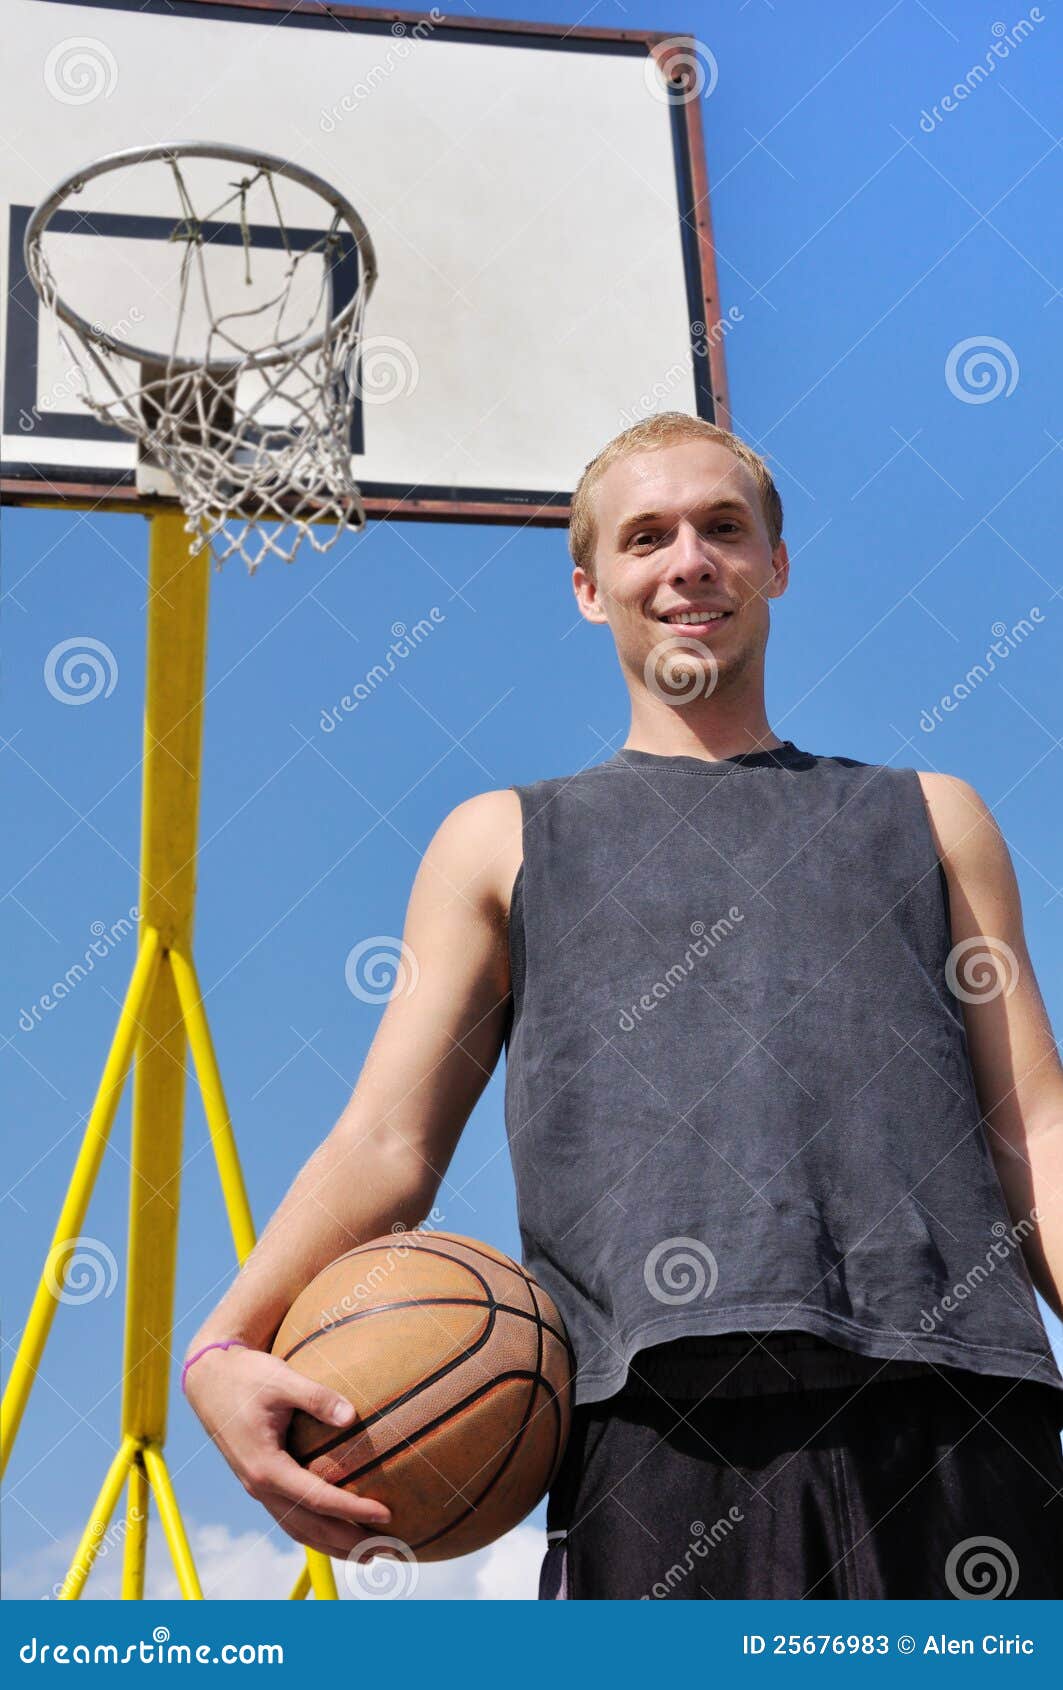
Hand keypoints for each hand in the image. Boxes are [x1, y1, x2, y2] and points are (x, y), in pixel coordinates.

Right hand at [184, 1343, 390, 1558]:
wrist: (209, 1380)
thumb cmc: (247, 1376)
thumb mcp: (281, 1379)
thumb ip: (316, 1397)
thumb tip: (352, 1416)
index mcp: (266, 1467)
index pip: (317, 1498)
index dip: (352, 1510)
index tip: (385, 1515)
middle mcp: (260, 1487)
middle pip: (310, 1527)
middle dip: (349, 1542)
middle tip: (388, 1549)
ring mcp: (259, 1489)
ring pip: (299, 1530)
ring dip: (333, 1545)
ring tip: (369, 1553)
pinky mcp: (261, 1483)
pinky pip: (291, 1517)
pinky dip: (316, 1532)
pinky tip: (336, 1533)